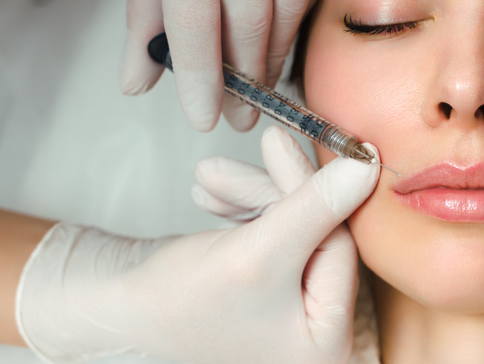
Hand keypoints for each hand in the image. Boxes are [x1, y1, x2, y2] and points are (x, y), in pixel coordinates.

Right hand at [17, 127, 379, 362]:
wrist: (117, 308)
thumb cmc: (178, 299)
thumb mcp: (255, 251)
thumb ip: (313, 208)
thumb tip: (366, 168)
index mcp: (327, 340)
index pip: (338, 246)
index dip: (307, 191)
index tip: (278, 143)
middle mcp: (320, 327)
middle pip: (317, 232)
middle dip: (269, 192)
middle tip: (223, 165)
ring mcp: (297, 305)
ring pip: (295, 224)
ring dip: (252, 194)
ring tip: (208, 179)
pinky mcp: (276, 281)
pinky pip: (277, 231)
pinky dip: (248, 208)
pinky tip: (214, 198)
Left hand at [119, 0, 350, 131]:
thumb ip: (146, 11)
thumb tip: (138, 80)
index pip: (194, 33)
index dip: (200, 82)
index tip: (203, 116)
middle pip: (249, 36)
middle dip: (244, 83)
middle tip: (239, 117)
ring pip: (287, 21)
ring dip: (273, 59)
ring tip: (261, 86)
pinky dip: (297, 22)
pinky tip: (283, 37)